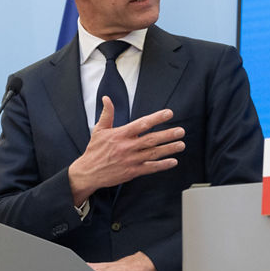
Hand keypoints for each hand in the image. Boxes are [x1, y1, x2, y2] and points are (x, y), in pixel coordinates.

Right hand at [68, 99, 183, 203]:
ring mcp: (131, 160)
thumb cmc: (94, 150)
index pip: (142, 124)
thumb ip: (107, 114)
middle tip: (181, 131)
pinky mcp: (132, 172)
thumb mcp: (99, 130)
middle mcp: (127, 147)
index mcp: (120, 135)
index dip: (156, 118)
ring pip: (153, 153)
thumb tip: (106, 98)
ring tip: (181, 144)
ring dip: (169, 149)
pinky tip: (173, 162)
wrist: (88, 172)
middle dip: (168, 135)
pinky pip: (150, 168)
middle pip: (151, 139)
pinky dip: (162, 165)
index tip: (169, 113)